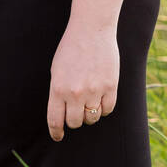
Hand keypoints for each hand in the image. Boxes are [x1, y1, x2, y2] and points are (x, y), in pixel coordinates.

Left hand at [46, 23, 118, 141]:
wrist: (91, 30)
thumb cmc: (70, 49)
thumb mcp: (56, 70)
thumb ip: (58, 92)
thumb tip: (62, 115)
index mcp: (58, 89)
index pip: (55, 120)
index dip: (56, 132)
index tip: (58, 136)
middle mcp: (75, 93)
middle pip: (76, 122)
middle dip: (75, 120)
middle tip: (76, 111)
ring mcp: (94, 91)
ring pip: (92, 117)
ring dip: (90, 114)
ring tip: (89, 101)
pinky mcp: (110, 87)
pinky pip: (108, 109)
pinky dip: (104, 108)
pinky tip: (101, 98)